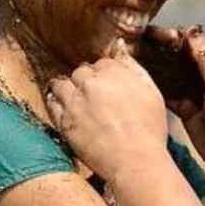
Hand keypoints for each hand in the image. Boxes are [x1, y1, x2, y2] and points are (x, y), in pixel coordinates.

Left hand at [46, 43, 169, 180]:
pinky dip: (56, 103)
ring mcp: (75, 102)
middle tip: (95, 97)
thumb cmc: (149, 129)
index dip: (106, 76)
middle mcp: (91, 83)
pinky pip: (52, 104)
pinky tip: (65, 109)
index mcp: (114, 72)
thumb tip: (118, 45)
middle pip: (81, 72)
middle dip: (87, 82)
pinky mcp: (65, 121)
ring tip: (77, 101)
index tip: (110, 88)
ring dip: (68, 89)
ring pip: (62, 84)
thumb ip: (133, 67)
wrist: (136, 160)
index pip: (103, 63)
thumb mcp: (151, 92)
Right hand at [146, 25, 204, 175]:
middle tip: (138, 42)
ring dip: (158, 68)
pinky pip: (171, 94)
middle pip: (184, 58)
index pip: (199, 45)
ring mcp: (199, 94)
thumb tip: (193, 33)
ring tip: (133, 58)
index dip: (178, 37)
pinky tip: (139, 80)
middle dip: (163, 50)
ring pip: (175, 75)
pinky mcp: (189, 110)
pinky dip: (158, 88)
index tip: (155, 32)